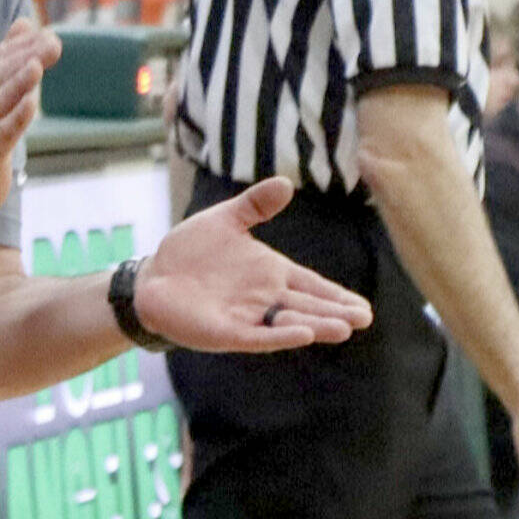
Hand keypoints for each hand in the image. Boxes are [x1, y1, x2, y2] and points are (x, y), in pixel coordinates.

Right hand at [0, 18, 59, 223]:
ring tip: (35, 65)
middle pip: (0, 77)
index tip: (44, 32)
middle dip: (25, 57)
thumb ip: (7, 61)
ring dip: (17, 83)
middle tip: (51, 42)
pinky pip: (1, 135)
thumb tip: (23, 24)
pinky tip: (31, 106)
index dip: (20, 47)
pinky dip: (15, 119)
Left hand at [134, 176, 373, 351]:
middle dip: (335, 312)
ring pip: (289, 323)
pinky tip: (302, 333)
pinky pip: (257, 335)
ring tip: (344, 328)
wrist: (153, 277)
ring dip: (315, 325)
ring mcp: (246, 316)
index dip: (335, 295)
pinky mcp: (225, 331)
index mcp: (269, 273)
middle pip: (307, 306)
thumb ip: (255, 205)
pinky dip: (279, 335)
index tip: (364, 306)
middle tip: (365, 318)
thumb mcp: (225, 220)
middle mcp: (263, 298)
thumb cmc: (191, 251)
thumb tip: (285, 183)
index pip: (310, 285)